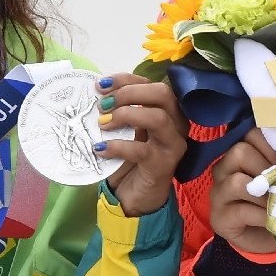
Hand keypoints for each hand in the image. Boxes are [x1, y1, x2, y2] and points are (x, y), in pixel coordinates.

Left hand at [93, 73, 188, 216]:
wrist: (138, 196)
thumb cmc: (131, 159)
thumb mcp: (126, 130)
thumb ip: (120, 111)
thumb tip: (97, 93)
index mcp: (168, 110)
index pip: (152, 83)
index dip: (126, 79)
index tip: (101, 85)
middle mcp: (177, 124)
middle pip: (163, 94)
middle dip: (129, 93)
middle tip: (104, 105)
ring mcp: (173, 145)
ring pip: (158, 117)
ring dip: (125, 115)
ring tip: (103, 124)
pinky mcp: (164, 165)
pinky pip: (142, 150)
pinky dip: (117, 146)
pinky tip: (100, 148)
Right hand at [208, 129, 275, 254]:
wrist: (269, 236)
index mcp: (240, 154)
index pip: (250, 134)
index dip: (272, 146)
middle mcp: (224, 169)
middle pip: (239, 152)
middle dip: (267, 169)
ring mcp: (218, 194)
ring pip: (236, 182)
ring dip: (264, 195)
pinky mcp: (219, 218)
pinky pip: (241, 211)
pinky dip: (263, 215)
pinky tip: (274, 220)